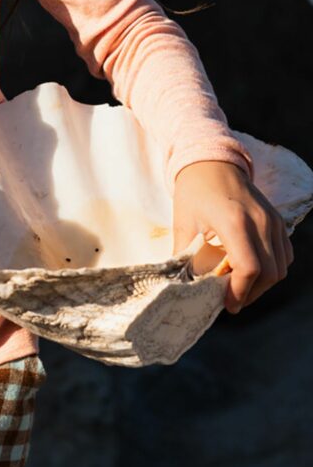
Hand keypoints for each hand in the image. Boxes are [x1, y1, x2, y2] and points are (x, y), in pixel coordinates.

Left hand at [174, 159, 292, 313]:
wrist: (212, 162)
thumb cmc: (193, 192)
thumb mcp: (183, 223)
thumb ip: (184, 255)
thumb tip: (182, 285)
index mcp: (235, 222)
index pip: (250, 267)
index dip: (240, 291)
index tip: (227, 303)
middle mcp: (260, 222)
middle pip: (270, 272)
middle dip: (251, 293)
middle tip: (231, 301)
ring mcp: (272, 221)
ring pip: (282, 266)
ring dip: (263, 283)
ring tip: (239, 288)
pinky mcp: (277, 220)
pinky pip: (285, 254)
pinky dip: (272, 268)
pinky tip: (251, 271)